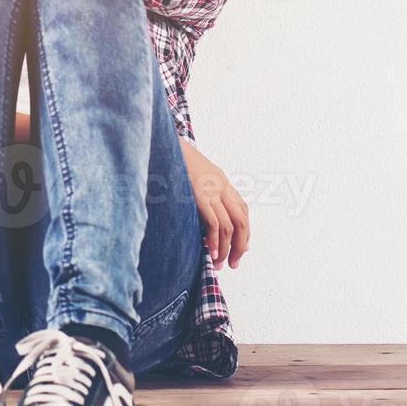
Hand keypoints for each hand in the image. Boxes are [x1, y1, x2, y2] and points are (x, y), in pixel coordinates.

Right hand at [179, 135, 248, 267]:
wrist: (161, 142)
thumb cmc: (171, 158)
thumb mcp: (192, 173)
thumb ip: (201, 189)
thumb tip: (201, 213)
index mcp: (221, 179)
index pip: (242, 210)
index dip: (245, 232)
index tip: (241, 250)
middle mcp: (220, 185)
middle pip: (241, 220)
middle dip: (240, 245)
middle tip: (233, 263)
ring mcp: (211, 189)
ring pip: (230, 226)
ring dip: (226, 249)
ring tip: (219, 263)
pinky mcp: (199, 195)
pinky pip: (214, 223)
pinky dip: (215, 241)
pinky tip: (211, 251)